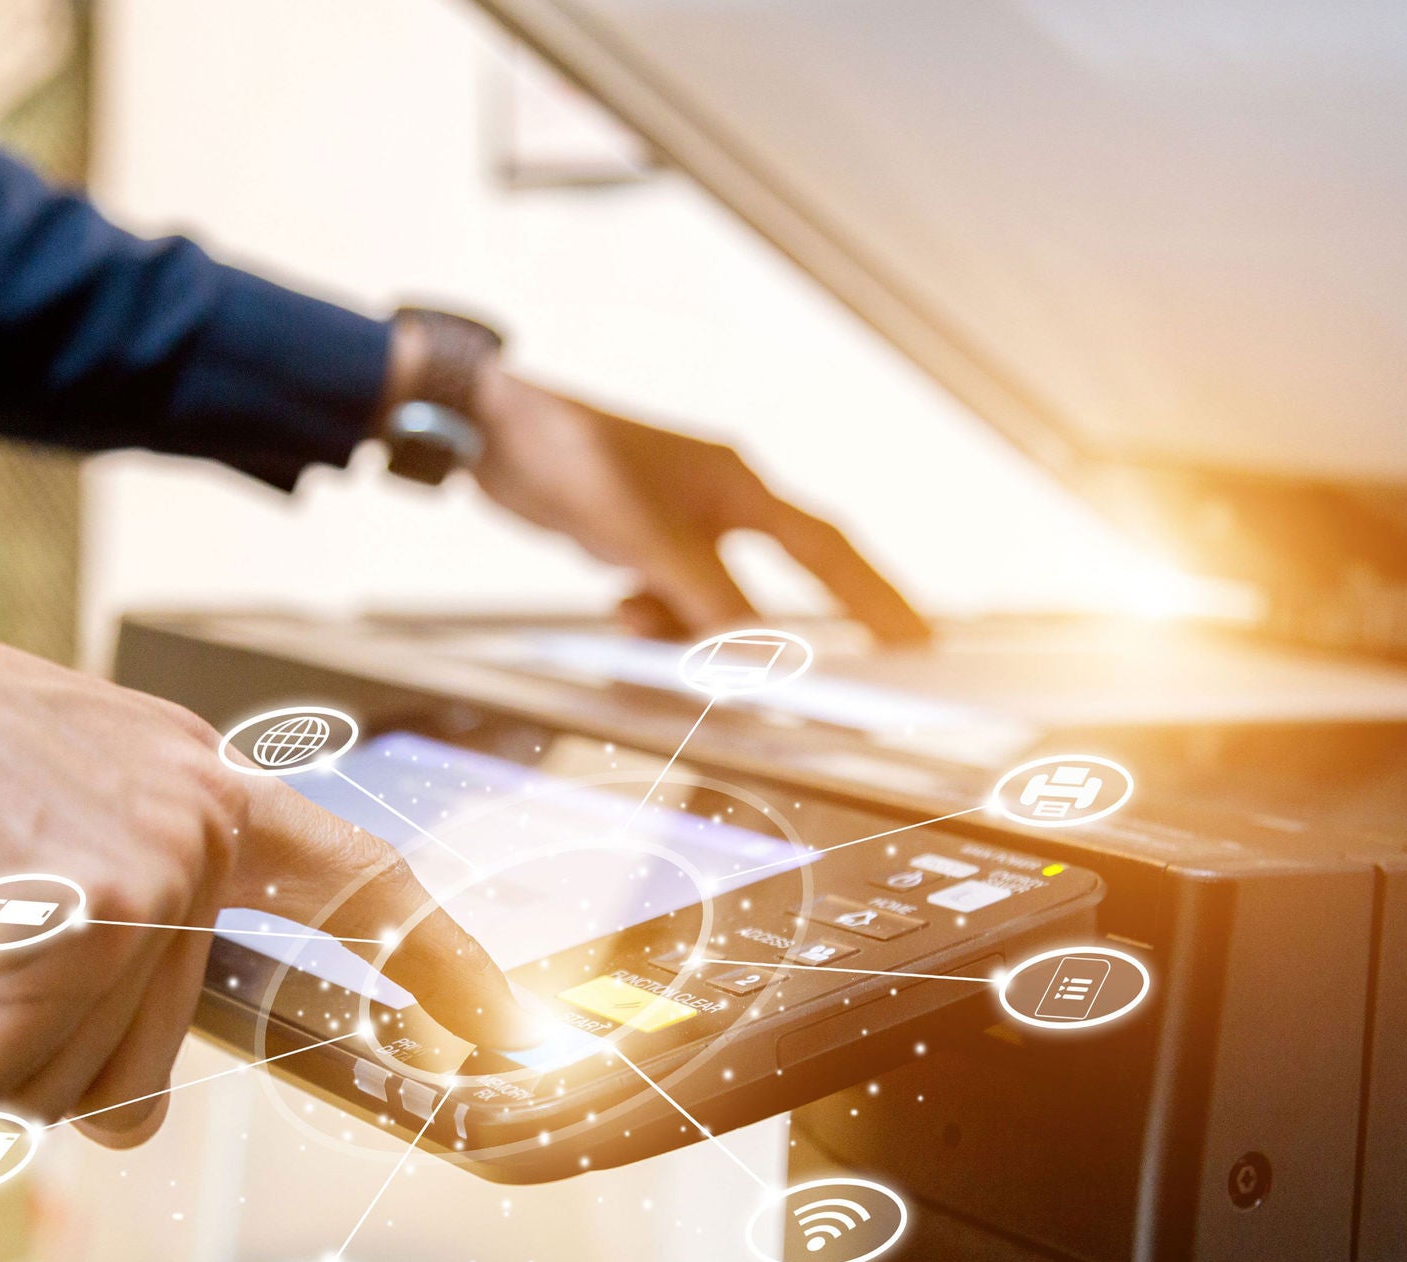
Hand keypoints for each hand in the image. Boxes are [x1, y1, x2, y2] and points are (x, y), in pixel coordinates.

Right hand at [0, 568, 543, 1147]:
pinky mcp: (85, 903)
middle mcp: (200, 820)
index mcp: (201, 789)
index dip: (427, 957)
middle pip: (145, 1064)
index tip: (497, 1021)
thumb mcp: (36, 846)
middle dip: (27, 1040)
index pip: (349, 879)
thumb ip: (115, 950)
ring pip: (71, 1077)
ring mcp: (155, 859)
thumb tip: (132, 1110)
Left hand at [470, 368, 930, 643]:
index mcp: (739, 486)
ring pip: (710, 599)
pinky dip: (653, 614)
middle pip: (775, 583)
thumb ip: (707, 601)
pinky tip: (622, 604)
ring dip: (687, 625)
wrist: (490, 431)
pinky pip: (667, 595)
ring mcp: (679, 521)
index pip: (827, 549)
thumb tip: (758, 658)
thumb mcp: (645, 540)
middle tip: (821, 686)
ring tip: (642, 619)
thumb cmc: (572, 458)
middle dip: (782, 633)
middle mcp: (719, 502)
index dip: (875, 597)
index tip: (916, 639)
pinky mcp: (639, 538)